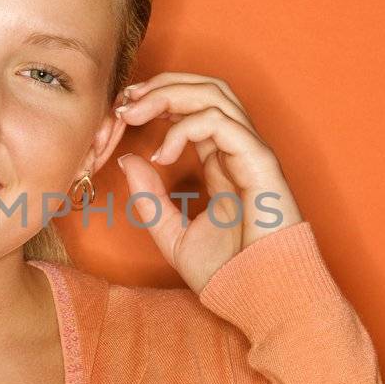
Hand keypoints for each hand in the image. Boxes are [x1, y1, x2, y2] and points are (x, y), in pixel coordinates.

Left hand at [113, 71, 303, 294]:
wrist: (260, 299)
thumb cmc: (229, 274)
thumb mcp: (173, 235)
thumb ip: (149, 199)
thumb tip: (127, 159)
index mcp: (223, 161)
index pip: (193, 108)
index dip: (158, 99)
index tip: (123, 112)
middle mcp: (239, 150)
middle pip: (206, 88)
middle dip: (162, 84)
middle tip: (126, 101)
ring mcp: (252, 153)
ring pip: (215, 94)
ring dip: (169, 94)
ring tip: (135, 112)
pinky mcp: (261, 163)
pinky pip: (222, 123)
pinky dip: (186, 127)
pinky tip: (163, 154)